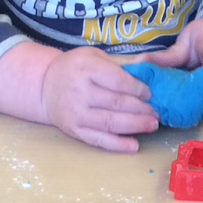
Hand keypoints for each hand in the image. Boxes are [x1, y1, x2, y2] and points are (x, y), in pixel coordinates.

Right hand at [41, 48, 159, 151]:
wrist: (44, 86)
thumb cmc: (75, 68)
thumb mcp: (95, 56)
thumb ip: (122, 63)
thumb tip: (150, 65)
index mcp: (86, 68)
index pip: (119, 81)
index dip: (139, 89)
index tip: (151, 94)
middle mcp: (79, 91)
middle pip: (117, 103)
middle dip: (141, 109)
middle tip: (157, 112)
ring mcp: (76, 113)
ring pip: (110, 122)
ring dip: (135, 126)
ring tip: (152, 125)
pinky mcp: (73, 130)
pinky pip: (98, 140)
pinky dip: (117, 145)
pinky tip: (134, 146)